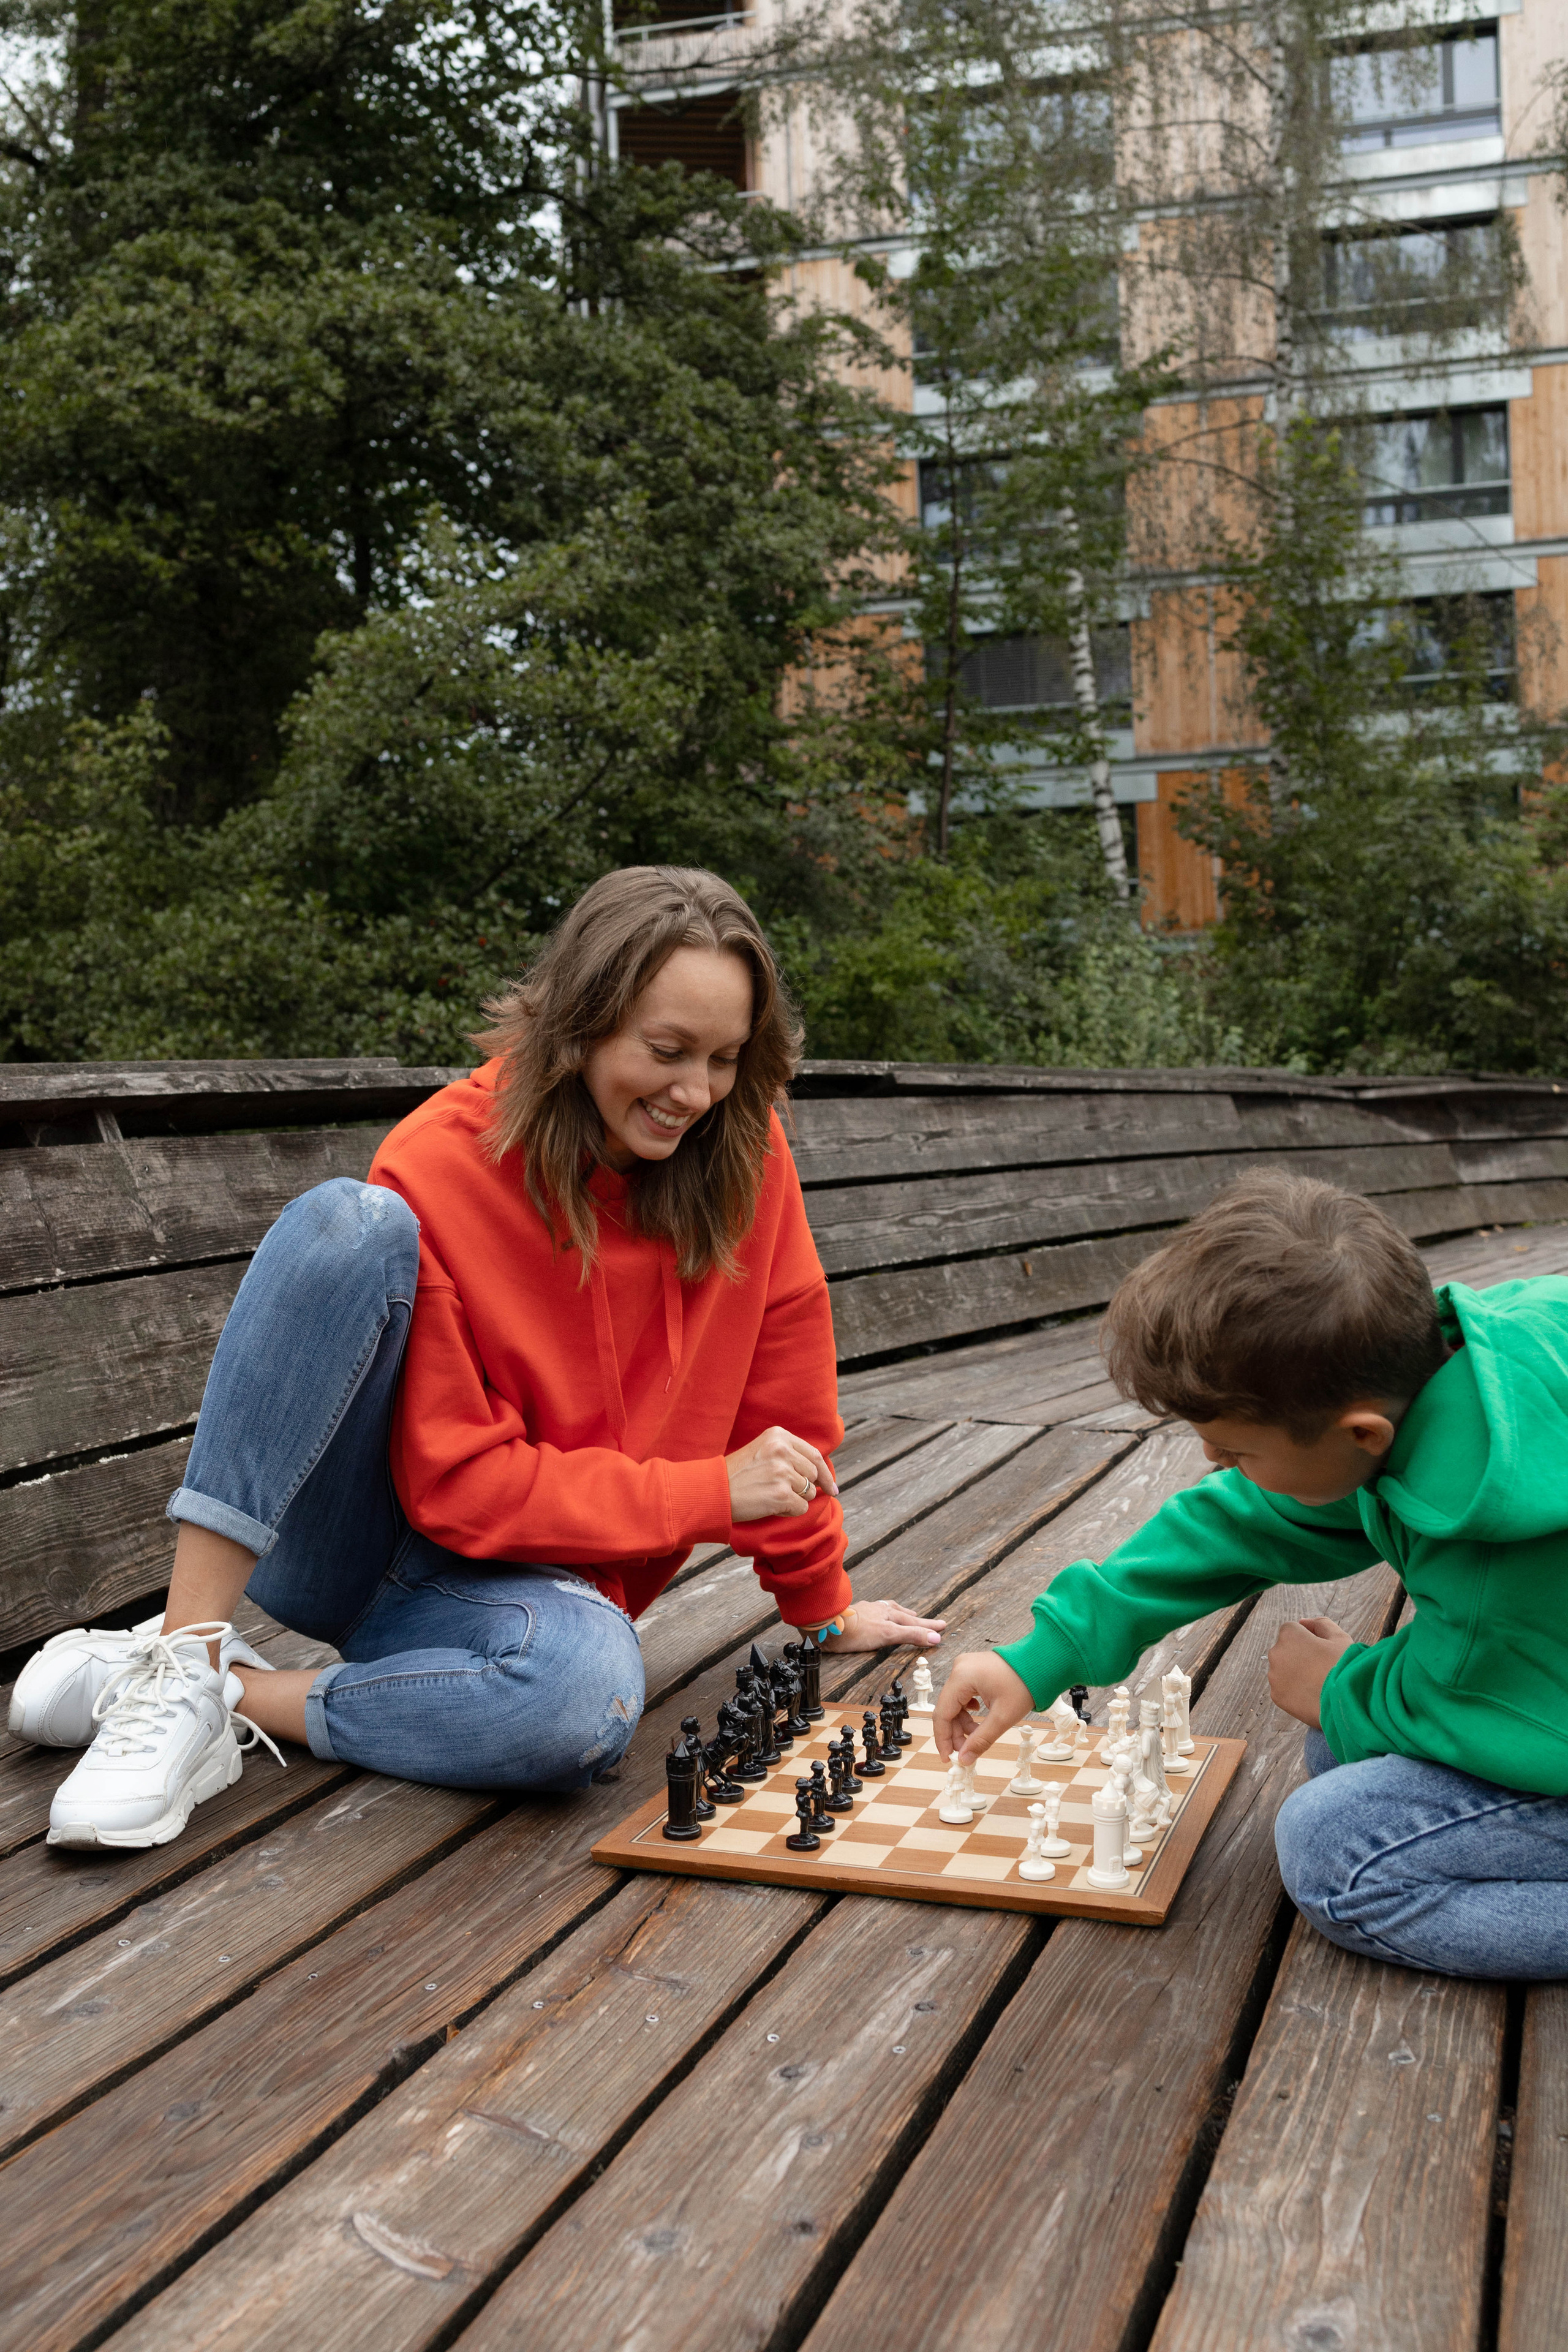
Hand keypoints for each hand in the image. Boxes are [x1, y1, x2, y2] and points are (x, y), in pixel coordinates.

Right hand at [726, 1427, 839, 1523]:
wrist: (712, 1491)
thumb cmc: (735, 1474)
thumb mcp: (761, 1450)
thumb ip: (787, 1454)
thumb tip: (818, 1472)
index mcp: (778, 1436)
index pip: (814, 1455)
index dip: (825, 1473)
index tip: (831, 1487)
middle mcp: (783, 1450)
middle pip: (813, 1474)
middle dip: (805, 1488)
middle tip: (785, 1494)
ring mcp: (783, 1472)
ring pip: (808, 1493)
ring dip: (794, 1500)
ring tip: (770, 1497)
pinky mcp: (781, 1494)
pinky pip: (800, 1508)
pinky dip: (788, 1512)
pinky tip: (770, 1506)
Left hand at [819, 1599, 945, 1653]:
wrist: (828, 1624)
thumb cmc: (856, 1631)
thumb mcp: (888, 1634)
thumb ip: (912, 1634)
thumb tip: (936, 1637)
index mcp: (889, 1614)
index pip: (914, 1621)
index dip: (928, 1626)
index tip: (942, 1627)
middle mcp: (880, 1610)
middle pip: (904, 1614)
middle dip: (919, 1619)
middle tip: (934, 1622)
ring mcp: (867, 1610)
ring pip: (889, 1609)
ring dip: (902, 1613)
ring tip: (909, 1613)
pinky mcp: (855, 1614)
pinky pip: (875, 1611)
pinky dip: (883, 1612)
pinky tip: (878, 1614)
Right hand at [933, 1649, 1035, 1764]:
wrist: (1041, 1663)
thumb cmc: (1025, 1684)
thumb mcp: (1002, 1717)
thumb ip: (980, 1740)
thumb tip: (964, 1759)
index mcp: (962, 1677)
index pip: (942, 1714)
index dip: (943, 1739)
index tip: (947, 1758)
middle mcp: (959, 1669)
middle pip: (947, 1709)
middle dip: (956, 1732)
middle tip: (966, 1751)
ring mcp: (965, 1667)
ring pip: (955, 1703)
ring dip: (964, 1723)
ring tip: (978, 1735)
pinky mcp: (972, 1670)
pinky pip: (962, 1694)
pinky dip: (968, 1710)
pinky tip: (979, 1717)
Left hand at [1268, 1615, 1353, 1727]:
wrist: (1349, 1701)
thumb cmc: (1345, 1666)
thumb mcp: (1340, 1637)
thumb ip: (1320, 1624)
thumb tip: (1303, 1622)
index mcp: (1289, 1635)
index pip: (1293, 1630)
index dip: (1309, 1638)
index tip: (1323, 1650)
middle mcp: (1276, 1653)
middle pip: (1286, 1650)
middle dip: (1300, 1655)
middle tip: (1322, 1668)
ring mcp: (1274, 1676)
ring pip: (1283, 1670)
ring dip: (1296, 1673)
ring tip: (1318, 1683)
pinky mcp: (1277, 1696)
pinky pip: (1283, 1689)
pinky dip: (1294, 1690)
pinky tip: (1311, 1695)